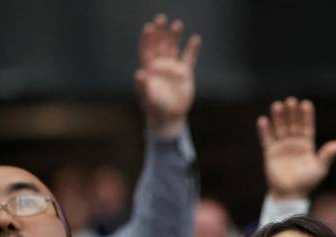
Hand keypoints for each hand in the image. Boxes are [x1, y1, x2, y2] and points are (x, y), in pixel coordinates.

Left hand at [134, 14, 201, 137]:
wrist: (169, 117)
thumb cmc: (155, 108)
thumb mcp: (148, 98)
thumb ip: (143, 86)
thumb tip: (140, 74)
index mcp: (149, 69)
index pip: (147, 50)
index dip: (147, 39)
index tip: (149, 27)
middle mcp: (160, 65)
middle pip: (159, 44)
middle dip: (160, 32)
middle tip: (161, 19)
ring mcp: (172, 68)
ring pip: (173, 48)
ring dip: (174, 36)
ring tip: (177, 25)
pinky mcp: (184, 73)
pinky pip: (189, 58)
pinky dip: (192, 49)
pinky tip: (195, 39)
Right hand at [257, 97, 335, 198]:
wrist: (290, 194)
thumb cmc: (307, 182)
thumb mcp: (320, 168)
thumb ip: (328, 155)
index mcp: (307, 145)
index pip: (307, 126)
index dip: (306, 116)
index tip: (306, 104)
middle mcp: (294, 144)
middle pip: (293, 124)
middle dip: (291, 113)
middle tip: (290, 101)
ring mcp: (282, 147)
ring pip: (280, 129)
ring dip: (278, 117)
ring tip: (277, 106)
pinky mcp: (270, 153)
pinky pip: (266, 139)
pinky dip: (264, 130)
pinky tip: (263, 120)